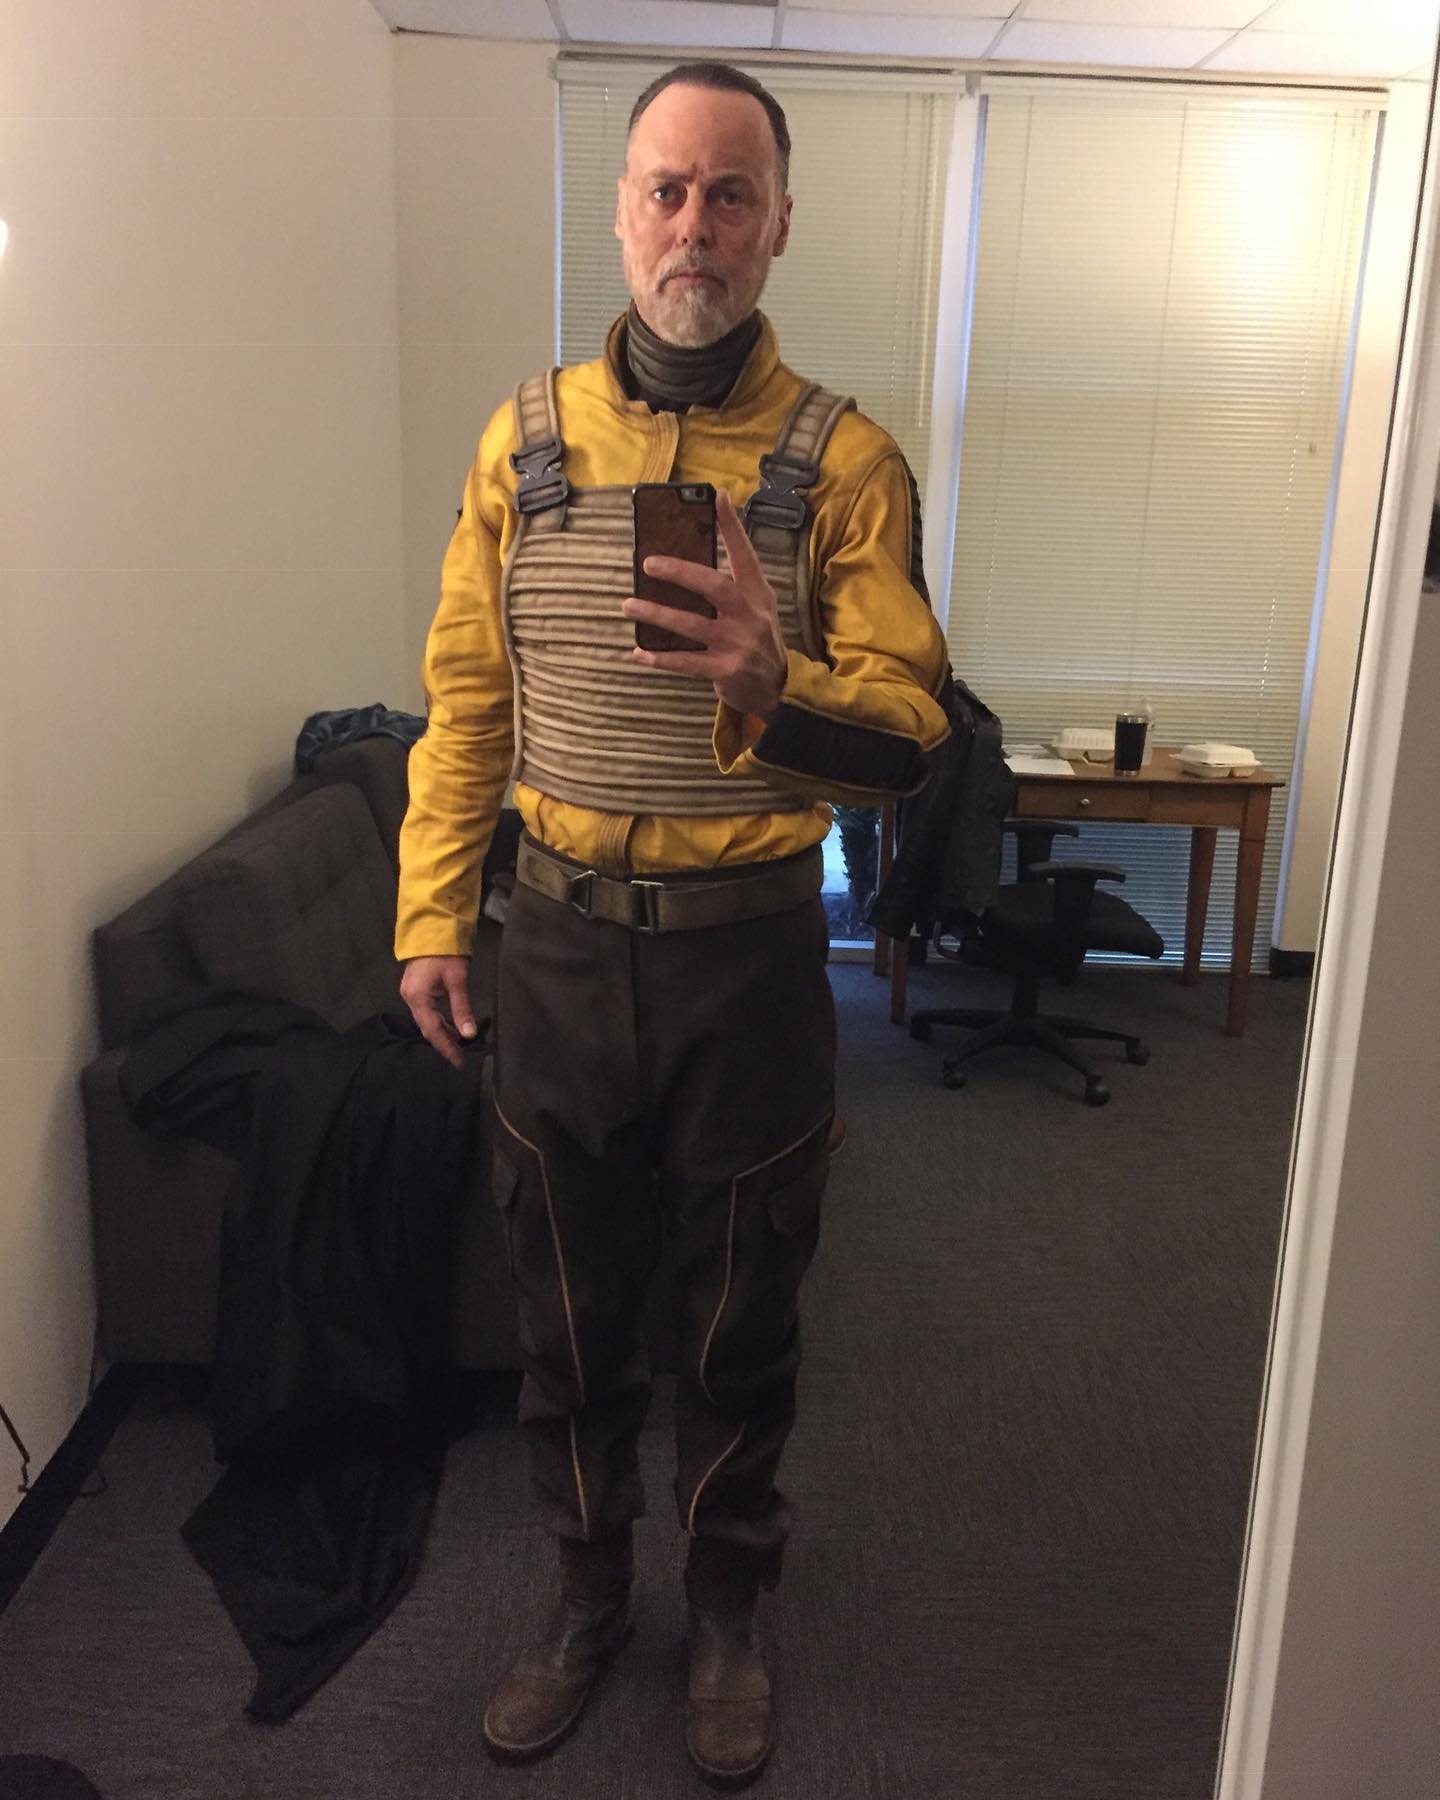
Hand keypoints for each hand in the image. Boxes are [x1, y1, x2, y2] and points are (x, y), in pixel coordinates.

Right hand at [399, 954, 476, 1069]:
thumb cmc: (446, 953)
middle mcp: (410, 998)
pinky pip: (426, 1013)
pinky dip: (438, 1022)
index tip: (459, 1062)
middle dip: (443, 1044)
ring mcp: (410, 994)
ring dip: (441, 1033)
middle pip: (427, 1028)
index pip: (433, 1030)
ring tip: (458, 1046)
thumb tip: (469, 1035)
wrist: (432, 928)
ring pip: (425, 1021)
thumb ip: (462, 1008)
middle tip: (460, 1058)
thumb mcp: (457, 980)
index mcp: (418, 998)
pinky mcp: (415, 989)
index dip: (447, 1048)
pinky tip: (450, 1027)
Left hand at [623, 488, 788, 717]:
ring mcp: (738, 644)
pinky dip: (660, 658)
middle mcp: (750, 615)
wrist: (777, 689)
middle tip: (648, 563)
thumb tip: (689, 560)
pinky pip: (686, 662)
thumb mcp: (756, 608)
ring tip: (629, 605)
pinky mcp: (726, 670)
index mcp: (757, 594)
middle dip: (679, 572)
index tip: (717, 497)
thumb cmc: (756, 641)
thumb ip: (733, 585)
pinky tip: (639, 653)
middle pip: (713, 586)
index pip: (745, 554)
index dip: (732, 526)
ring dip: (656, 614)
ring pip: (691, 625)